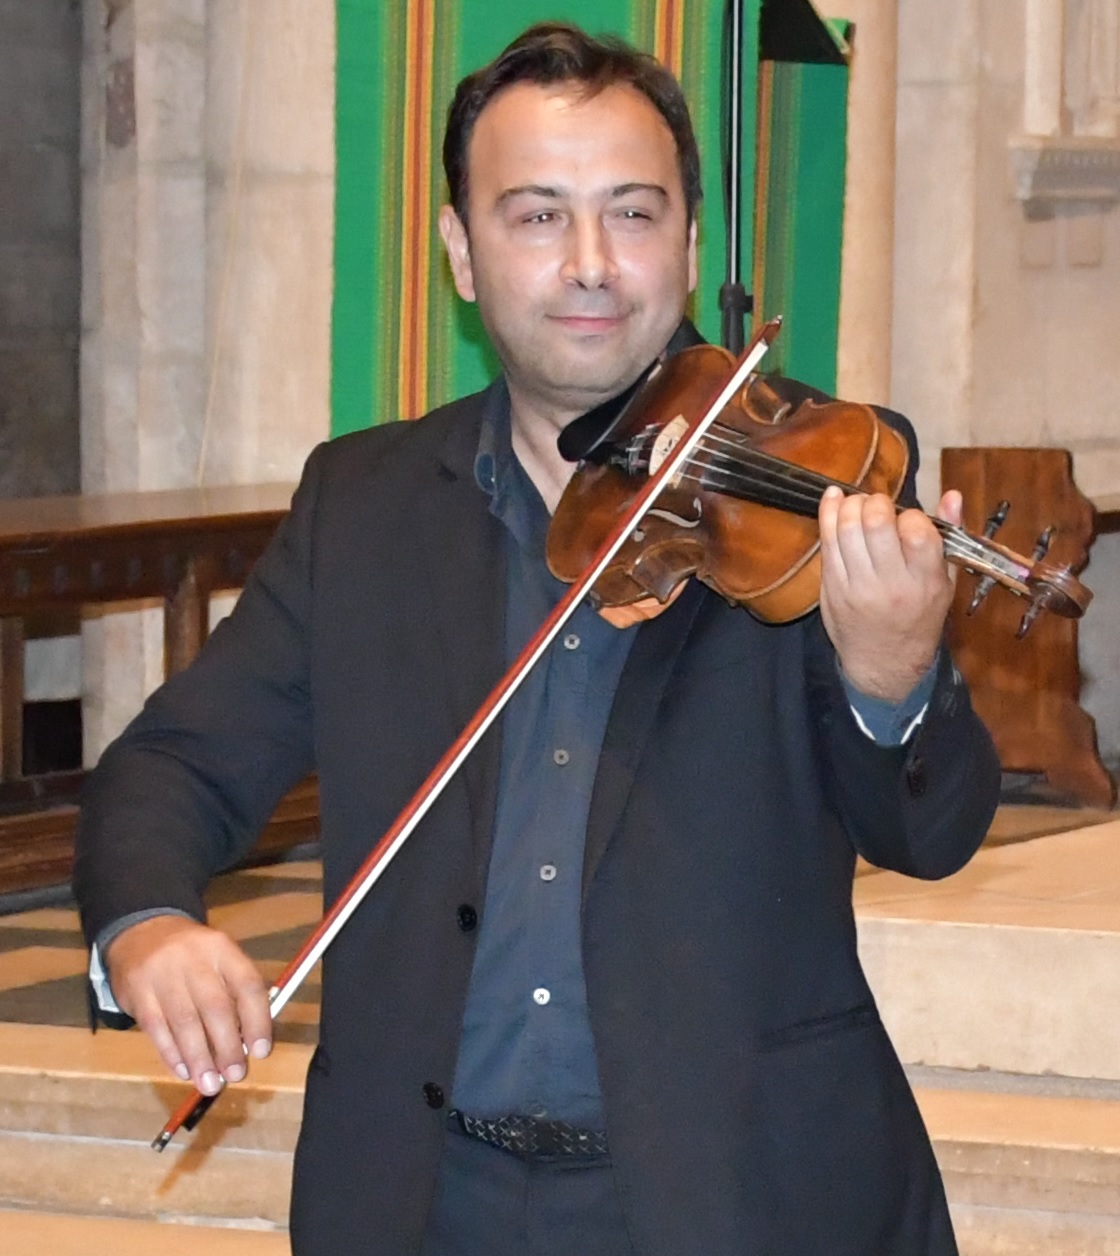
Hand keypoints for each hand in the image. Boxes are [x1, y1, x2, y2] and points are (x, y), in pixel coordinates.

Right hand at [105, 915, 271, 1095]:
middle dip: (227, 1047)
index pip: (247, 985)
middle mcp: (194, 959)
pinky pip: (157, 1029)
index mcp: (222, 949)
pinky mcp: (138, 992)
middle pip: (216, 1007)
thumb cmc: (191, 955)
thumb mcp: (218, 958)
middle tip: (235, 1074)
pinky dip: (171, 1054)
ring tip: (210, 1083)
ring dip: (200, 1058)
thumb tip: (249, 1042)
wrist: (142, 932)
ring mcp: (163, 975)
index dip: (257, 1021)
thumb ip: (235, 993)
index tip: (261, 1051)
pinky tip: (183, 1070)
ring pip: (185, 1022)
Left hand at [818, 486, 960, 703]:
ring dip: (851, 505)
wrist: (885, 662)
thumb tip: (952, 494)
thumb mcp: (945, 583)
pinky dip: (828, 514)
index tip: (907, 519)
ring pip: (847, 529)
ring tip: (858, 504)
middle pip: (876, 523)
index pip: (917, 531)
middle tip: (878, 505)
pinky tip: (833, 499)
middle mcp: (891, 583)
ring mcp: (857, 586)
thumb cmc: (919, 617)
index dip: (910, 514)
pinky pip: (826, 542)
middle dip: (876, 502)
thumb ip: (949, 537)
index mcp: (925, 581)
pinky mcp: (832, 587)